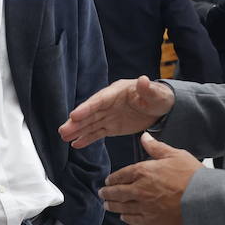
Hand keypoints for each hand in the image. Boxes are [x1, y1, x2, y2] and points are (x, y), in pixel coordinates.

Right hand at [59, 76, 173, 148]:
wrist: (162, 108)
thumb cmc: (159, 97)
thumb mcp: (156, 93)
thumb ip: (148, 89)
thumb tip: (143, 80)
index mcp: (117, 92)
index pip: (99, 101)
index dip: (86, 108)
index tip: (74, 115)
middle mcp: (109, 103)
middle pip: (90, 113)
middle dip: (77, 122)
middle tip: (63, 130)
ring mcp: (109, 115)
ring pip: (90, 124)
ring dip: (77, 130)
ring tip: (64, 137)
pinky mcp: (112, 127)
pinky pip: (97, 133)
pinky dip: (87, 138)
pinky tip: (75, 143)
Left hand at [100, 133, 201, 224]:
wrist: (204, 200)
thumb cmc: (192, 176)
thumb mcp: (175, 155)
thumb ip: (156, 147)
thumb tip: (144, 136)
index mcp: (143, 171)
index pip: (121, 175)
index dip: (113, 179)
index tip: (108, 181)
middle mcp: (139, 189)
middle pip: (117, 192)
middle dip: (107, 193)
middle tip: (102, 193)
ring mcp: (144, 206)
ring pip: (121, 207)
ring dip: (112, 206)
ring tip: (107, 205)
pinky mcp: (151, 220)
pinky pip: (132, 219)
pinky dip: (125, 217)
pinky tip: (123, 216)